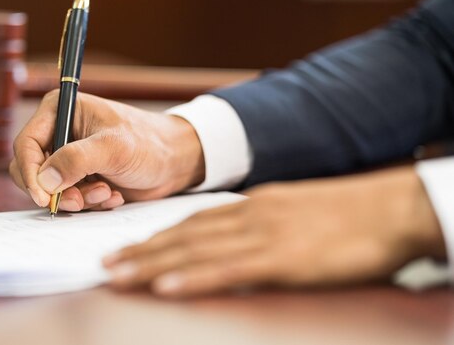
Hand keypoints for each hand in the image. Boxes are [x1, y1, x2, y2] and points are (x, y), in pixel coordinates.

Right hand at [10, 91, 204, 210]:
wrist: (174, 161)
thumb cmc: (149, 143)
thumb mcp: (114, 148)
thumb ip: (76, 160)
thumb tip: (43, 181)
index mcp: (60, 110)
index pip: (26, 144)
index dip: (30, 172)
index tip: (44, 197)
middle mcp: (60, 132)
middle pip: (32, 170)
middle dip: (56, 190)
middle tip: (80, 201)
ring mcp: (69, 156)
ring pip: (51, 189)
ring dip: (78, 198)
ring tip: (107, 193)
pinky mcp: (79, 177)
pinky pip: (69, 198)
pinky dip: (89, 202)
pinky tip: (113, 195)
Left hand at [103, 166, 445, 296]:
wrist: (390, 208)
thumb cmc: (346, 215)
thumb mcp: (294, 214)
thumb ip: (261, 226)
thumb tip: (236, 243)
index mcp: (251, 206)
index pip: (192, 223)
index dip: (156, 236)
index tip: (127, 247)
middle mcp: (248, 216)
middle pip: (183, 236)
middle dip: (140, 250)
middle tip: (104, 263)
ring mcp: (263, 235)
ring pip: (195, 251)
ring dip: (151, 263)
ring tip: (117, 274)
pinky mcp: (283, 258)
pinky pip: (228, 270)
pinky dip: (193, 278)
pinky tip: (165, 287)